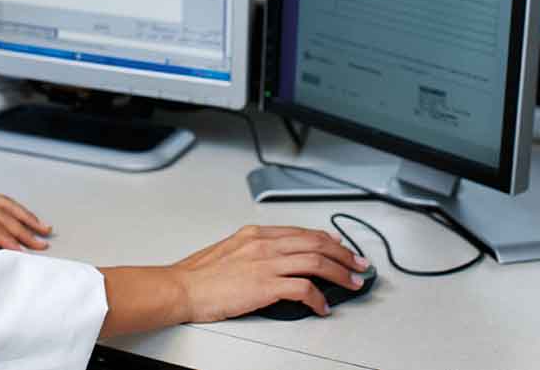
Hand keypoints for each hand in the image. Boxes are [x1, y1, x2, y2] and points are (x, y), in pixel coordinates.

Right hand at [170, 225, 369, 321]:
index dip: (328, 240)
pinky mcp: (265, 285)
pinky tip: (322, 307)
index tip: (341, 249)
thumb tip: (276, 261)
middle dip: (343, 254)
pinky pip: (303, 289)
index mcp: (256, 234)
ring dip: (339, 273)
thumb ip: (255, 251)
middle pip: (316, 243)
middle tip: (358, 265)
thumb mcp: (230, 251)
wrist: (181, 287)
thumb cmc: (199, 275)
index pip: (302, 232)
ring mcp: (265, 263)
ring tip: (351, 283)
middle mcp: (264, 244)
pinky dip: (318, 298)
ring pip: (316, 262)